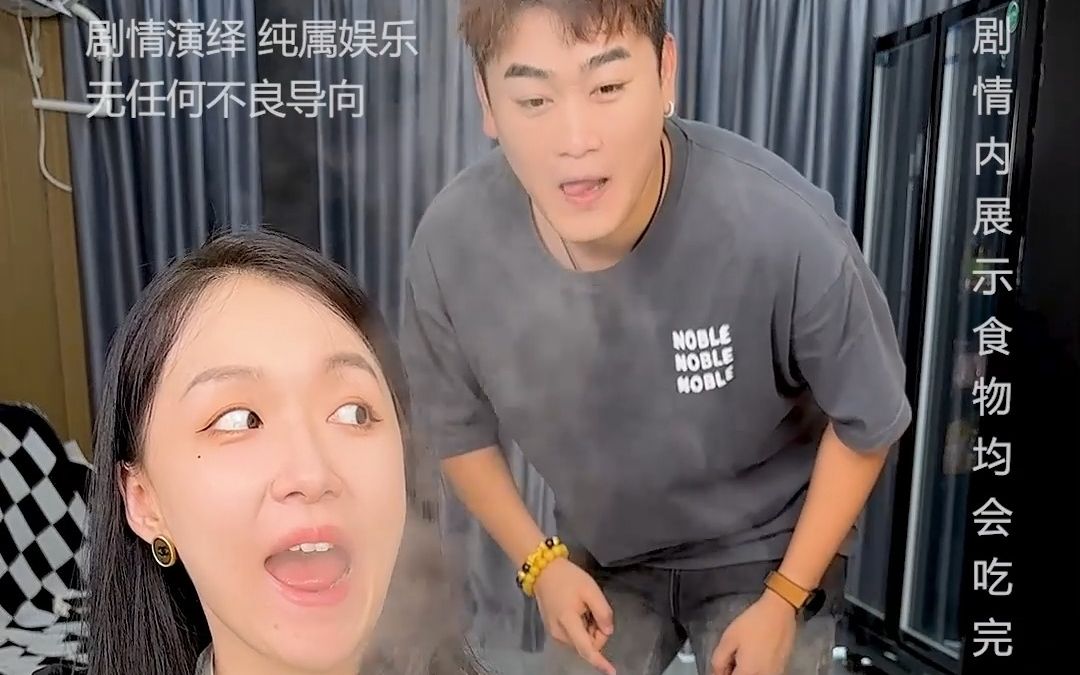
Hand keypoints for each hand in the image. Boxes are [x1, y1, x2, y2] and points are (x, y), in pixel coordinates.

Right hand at [533, 557, 616, 674]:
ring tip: (584, 607)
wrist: (543, 570)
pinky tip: (578, 610)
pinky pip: (574, 636)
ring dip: (590, 629)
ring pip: (582, 641)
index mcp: (568, 623)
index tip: (612, 672)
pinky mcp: (553, 630)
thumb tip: (608, 631)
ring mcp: (554, 633)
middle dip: (597, 632)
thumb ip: (603, 612)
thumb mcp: (590, 589)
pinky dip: (582, 628)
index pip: (587, 649)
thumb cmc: (568, 578)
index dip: (600, 662)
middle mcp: (559, 634)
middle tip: (595, 609)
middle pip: (587, 645)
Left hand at [710, 591, 796, 674]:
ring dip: (745, 670)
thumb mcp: (728, 639)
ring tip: (744, 654)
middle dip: (734, 671)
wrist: (779, 613)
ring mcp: (774, 674)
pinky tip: (755, 654)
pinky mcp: (781, 669)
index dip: (723, 672)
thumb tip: (716, 673)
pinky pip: (764, 673)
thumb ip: (719, 660)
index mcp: (747, 672)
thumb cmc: (752, 623)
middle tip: (732, 656)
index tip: (724, 661)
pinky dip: (757, 669)